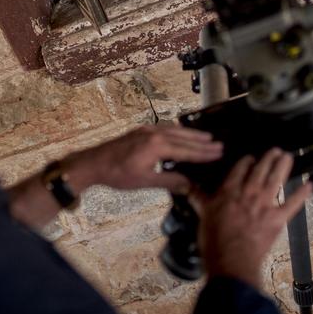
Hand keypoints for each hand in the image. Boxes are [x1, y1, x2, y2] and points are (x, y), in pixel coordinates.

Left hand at [63, 124, 223, 194]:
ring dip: (190, 135)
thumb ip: (169, 181)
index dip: (203, 153)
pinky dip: (176, 131)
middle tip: (219, 144)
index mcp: (157, 145)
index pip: (186, 150)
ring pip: (174, 130)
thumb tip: (189, 185)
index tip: (219, 153)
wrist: (94, 163)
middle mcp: (154, 134)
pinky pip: (164, 128)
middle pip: (183, 137)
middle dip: (201, 141)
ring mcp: (146, 130)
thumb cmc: (117, 174)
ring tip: (206, 137)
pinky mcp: (140, 131)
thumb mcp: (145, 181)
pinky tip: (180, 133)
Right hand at [195, 149, 312, 289]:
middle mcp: (248, 193)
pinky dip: (302, 194)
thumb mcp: (202, 213)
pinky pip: (292, 204)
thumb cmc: (214, 239)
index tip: (250, 157)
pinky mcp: (277, 219)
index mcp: (229, 190)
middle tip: (275, 150)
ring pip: (275, 180)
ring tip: (288, 157)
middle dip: (267, 158)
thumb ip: (197, 196)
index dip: (246, 161)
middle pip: (259, 170)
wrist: (231, 261)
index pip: (239, 169)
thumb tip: (184, 184)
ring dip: (282, 166)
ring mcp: (264, 205)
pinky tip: (310, 185)